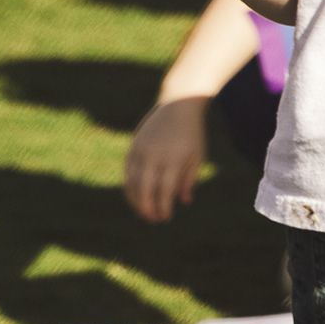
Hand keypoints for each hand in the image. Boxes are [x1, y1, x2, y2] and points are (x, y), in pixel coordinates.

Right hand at [124, 97, 207, 223]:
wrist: (178, 104)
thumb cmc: (192, 133)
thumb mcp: (197, 157)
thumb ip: (189, 180)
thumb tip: (183, 201)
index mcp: (174, 159)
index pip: (164, 190)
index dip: (163, 207)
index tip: (166, 218)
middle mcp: (155, 155)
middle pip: (144, 188)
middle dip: (146, 207)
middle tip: (152, 220)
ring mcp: (141, 149)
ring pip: (131, 180)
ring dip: (135, 199)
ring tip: (142, 211)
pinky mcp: (134, 144)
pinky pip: (127, 169)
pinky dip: (129, 184)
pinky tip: (135, 194)